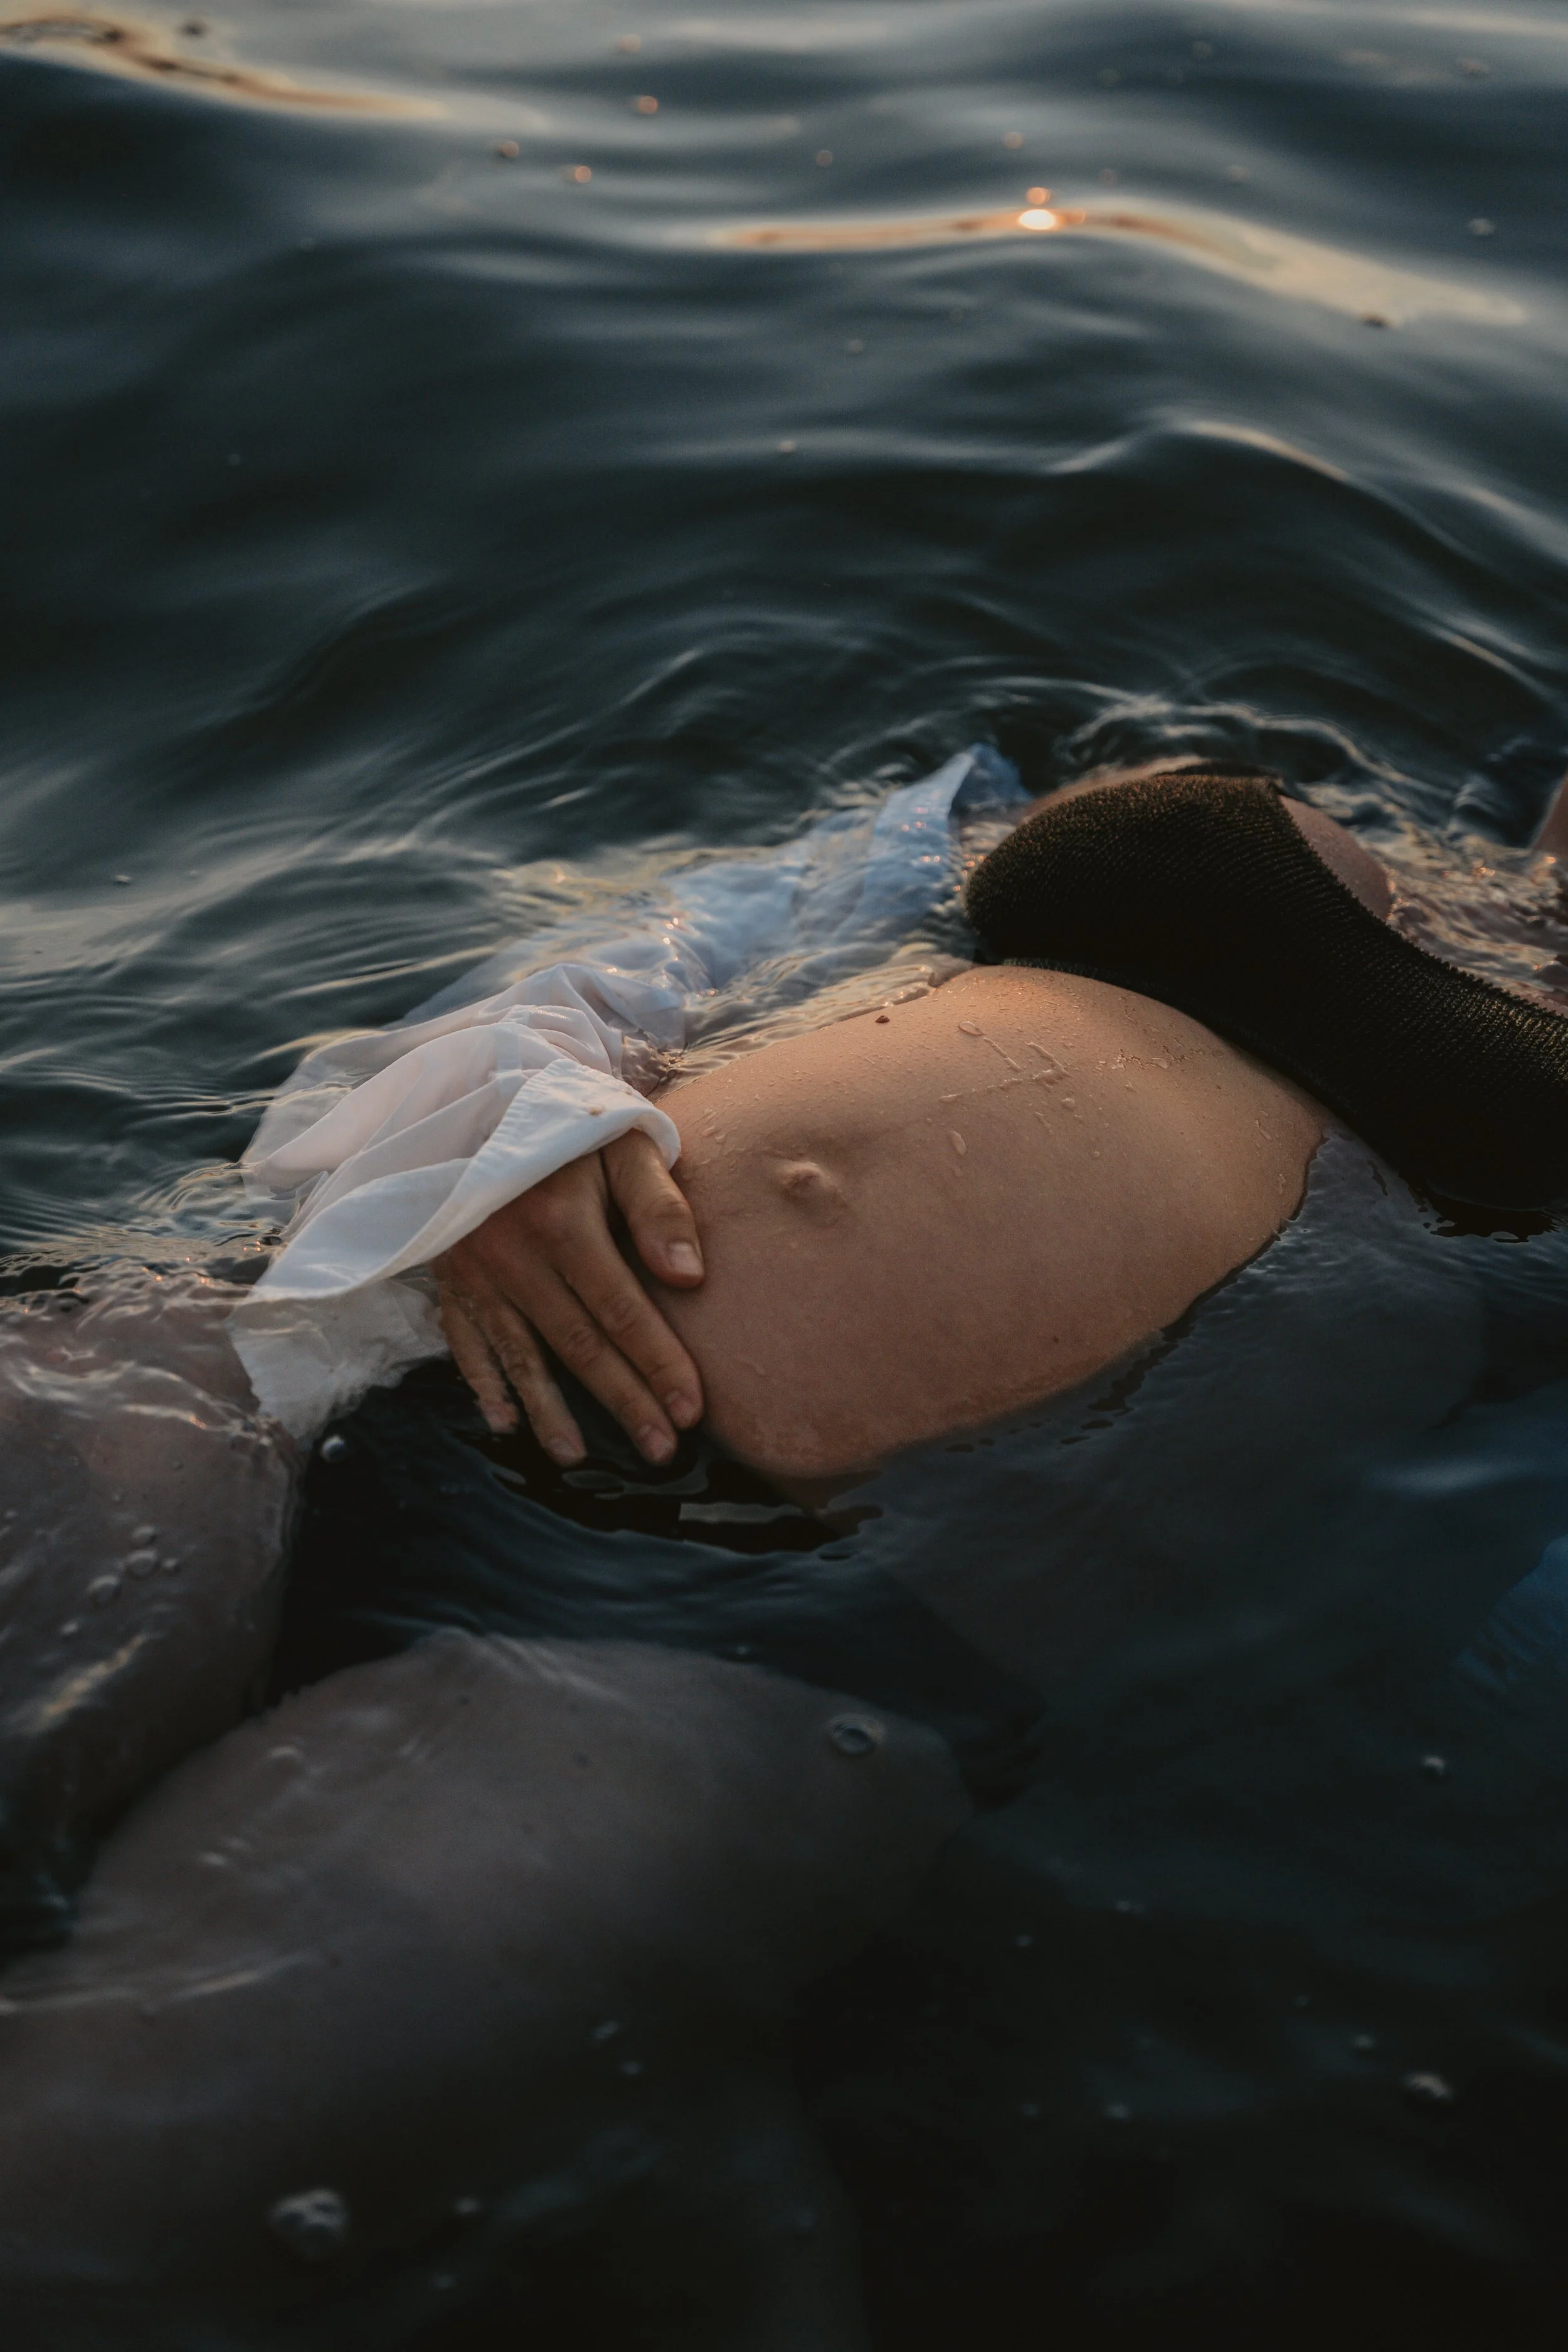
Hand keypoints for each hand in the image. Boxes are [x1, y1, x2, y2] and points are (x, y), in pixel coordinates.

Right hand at [434, 1129, 704, 1466]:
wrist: (479, 1095)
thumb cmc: (566, 1118)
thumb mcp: (620, 1140)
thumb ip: (658, 1203)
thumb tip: (690, 1277)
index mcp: (562, 1221)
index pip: (621, 1309)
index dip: (658, 1362)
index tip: (693, 1409)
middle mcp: (513, 1254)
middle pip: (578, 1343)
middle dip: (623, 1400)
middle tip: (662, 1449)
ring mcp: (475, 1269)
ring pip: (519, 1353)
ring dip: (549, 1410)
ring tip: (577, 1457)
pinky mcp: (448, 1274)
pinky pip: (462, 1339)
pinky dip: (482, 1382)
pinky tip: (505, 1421)